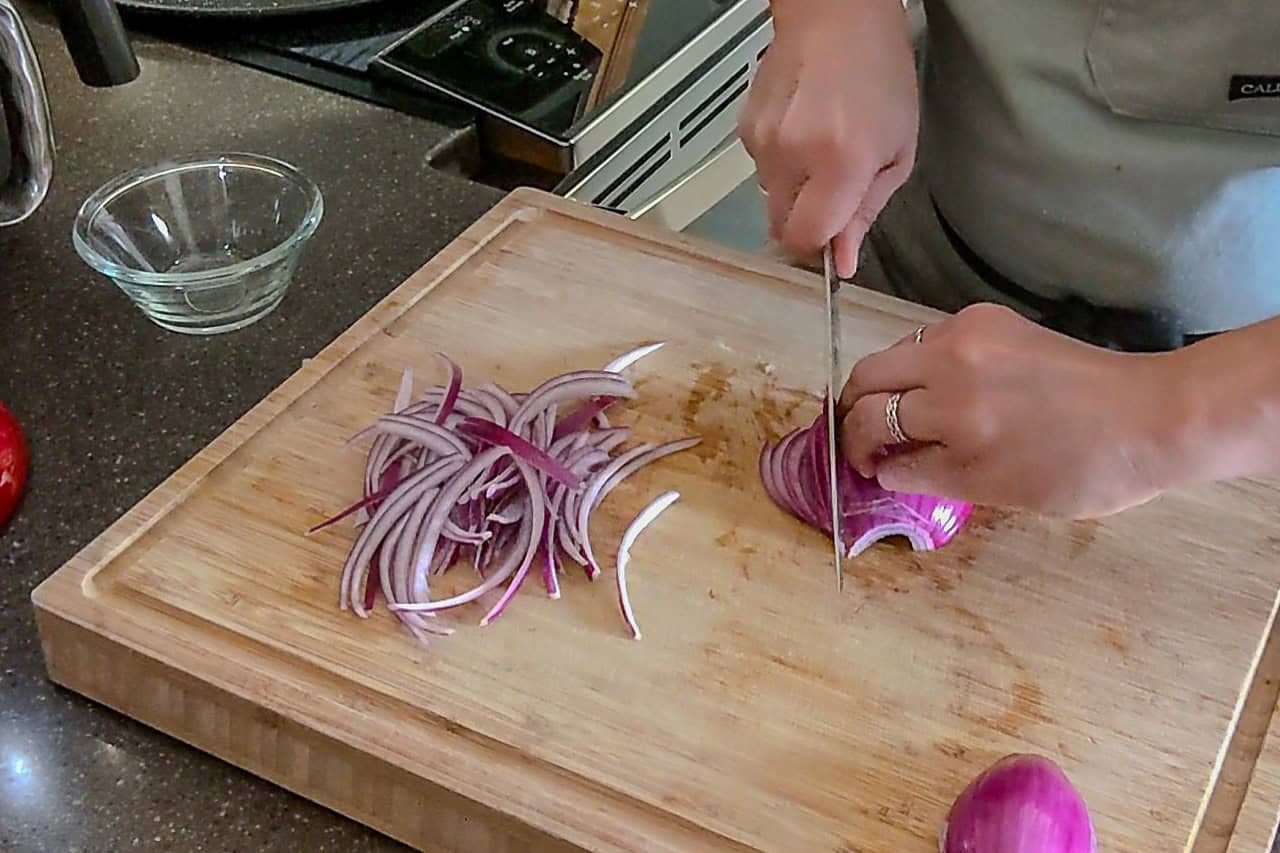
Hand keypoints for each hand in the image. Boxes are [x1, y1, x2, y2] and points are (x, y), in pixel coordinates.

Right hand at [738, 0, 917, 276]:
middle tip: (832, 189)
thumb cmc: (879, 75)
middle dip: (806, 220)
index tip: (834, 239)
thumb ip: (866, 210)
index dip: (820, 246)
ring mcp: (762, 142)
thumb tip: (841, 260)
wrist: (837, 16)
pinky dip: (781, 161)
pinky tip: (802, 128)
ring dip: (794, 187)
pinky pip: (761, 169)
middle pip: (781, 227)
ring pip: (771, 198)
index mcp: (841, 162)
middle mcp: (793, 155)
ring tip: (820, 145)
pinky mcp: (744, 130)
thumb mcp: (897, 150)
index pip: (807, 237)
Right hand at [837, 304, 1188, 517]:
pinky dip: (919, 369)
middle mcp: (952, 362)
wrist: (1153, 417)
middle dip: (854, 414)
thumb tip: (885, 468)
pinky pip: (928, 341)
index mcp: (955, 413)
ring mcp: (969, 332)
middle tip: (861, 440)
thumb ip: (929, 475)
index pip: (874, 427)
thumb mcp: (996, 490)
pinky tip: (940, 395)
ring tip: (898, 418)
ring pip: (893, 355)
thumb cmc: (1083, 469)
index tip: (861, 467)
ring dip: (884, 388)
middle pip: (867, 379)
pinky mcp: (988, 318)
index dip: (857, 453)